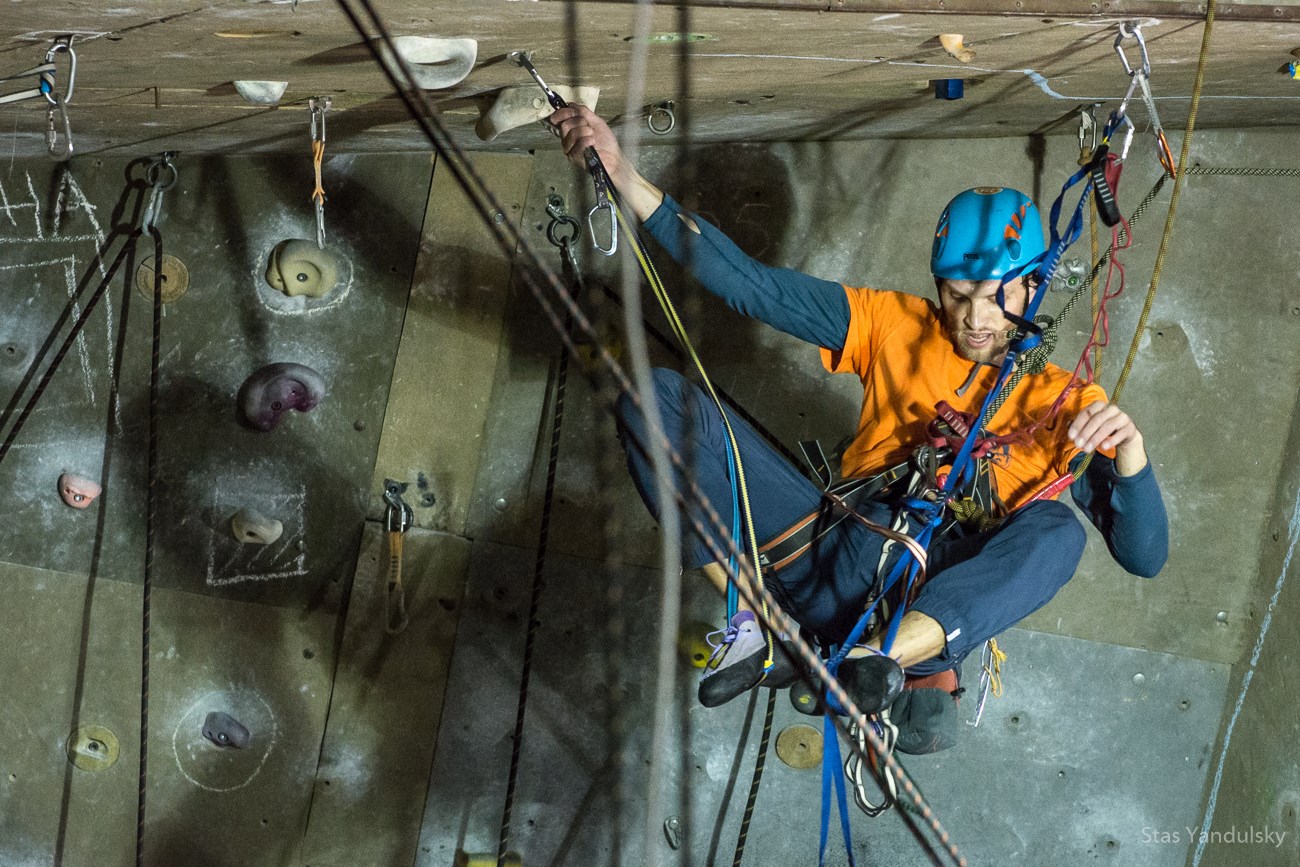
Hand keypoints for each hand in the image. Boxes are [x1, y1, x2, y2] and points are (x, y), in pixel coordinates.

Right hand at [547, 105, 663, 219]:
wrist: (614, 157)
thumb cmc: (605, 141)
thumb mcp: (596, 121)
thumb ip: (583, 112)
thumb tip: (571, 104)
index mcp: (571, 130)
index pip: (559, 120)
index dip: (563, 113)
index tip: (570, 110)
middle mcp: (567, 140)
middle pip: (564, 125)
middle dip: (579, 122)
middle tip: (589, 126)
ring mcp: (570, 150)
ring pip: (571, 134)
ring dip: (585, 131)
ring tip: (593, 136)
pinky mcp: (574, 158)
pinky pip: (577, 145)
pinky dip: (587, 141)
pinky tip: (593, 144)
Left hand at [1068, 400, 1147, 475]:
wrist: (1123, 434)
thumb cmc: (1101, 428)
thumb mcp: (1089, 425)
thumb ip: (1079, 425)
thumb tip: (1068, 428)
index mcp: (1099, 405)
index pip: (1087, 413)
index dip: (1077, 425)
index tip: (1071, 437)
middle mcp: (1111, 408)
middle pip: (1096, 419)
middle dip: (1085, 433)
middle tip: (1078, 445)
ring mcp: (1122, 417)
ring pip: (1108, 426)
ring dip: (1095, 438)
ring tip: (1087, 449)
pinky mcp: (1130, 427)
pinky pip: (1121, 433)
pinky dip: (1112, 440)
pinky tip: (1104, 447)